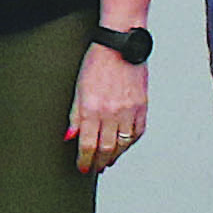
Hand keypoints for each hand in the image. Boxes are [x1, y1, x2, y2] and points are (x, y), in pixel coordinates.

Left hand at [68, 45, 148, 175]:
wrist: (120, 44)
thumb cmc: (97, 62)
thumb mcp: (78, 88)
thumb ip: (75, 115)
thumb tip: (70, 137)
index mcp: (92, 108)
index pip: (87, 144)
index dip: (84, 160)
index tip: (82, 167)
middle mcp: (111, 112)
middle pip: (106, 148)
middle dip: (98, 162)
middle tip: (94, 168)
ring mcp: (129, 110)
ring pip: (123, 145)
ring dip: (114, 156)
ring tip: (107, 161)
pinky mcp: (142, 106)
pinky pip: (137, 133)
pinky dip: (129, 143)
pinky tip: (123, 146)